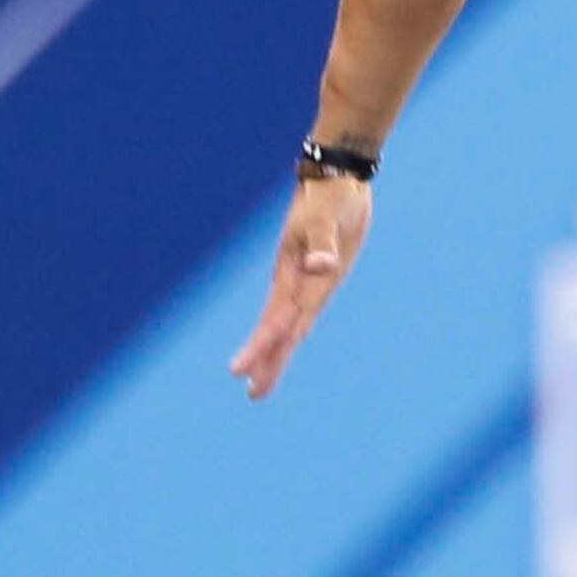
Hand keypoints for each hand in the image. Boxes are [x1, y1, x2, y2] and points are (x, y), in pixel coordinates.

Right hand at [228, 174, 369, 400]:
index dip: (260, 346)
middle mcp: (294, 283)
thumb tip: (322, 265)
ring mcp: (306, 283)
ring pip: (289, 327)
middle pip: (277, 330)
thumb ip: (322, 243)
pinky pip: (305, 314)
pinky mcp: (321, 280)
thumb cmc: (330, 196)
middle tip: (254, 395)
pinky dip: (294, 334)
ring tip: (260, 388)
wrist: (337, 180)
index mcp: (290, 272)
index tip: (239, 371)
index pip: (274, 318)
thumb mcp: (326, 217)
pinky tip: (286, 348)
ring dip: (277, 356)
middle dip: (266, 362)